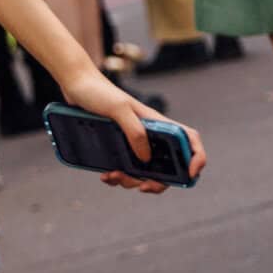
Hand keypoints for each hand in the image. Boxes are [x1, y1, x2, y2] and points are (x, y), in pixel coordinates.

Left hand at [61, 62, 207, 193]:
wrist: (76, 84)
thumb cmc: (98, 92)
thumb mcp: (118, 109)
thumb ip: (135, 132)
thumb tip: (147, 159)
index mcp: (157, 123)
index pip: (189, 140)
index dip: (196, 158)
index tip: (189, 175)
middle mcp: (150, 134)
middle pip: (168, 166)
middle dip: (157, 182)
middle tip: (142, 188)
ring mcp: (134, 142)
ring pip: (144, 172)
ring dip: (131, 181)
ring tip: (112, 176)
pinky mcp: (118, 147)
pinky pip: (125, 170)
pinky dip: (117, 177)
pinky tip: (105, 175)